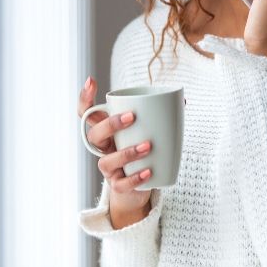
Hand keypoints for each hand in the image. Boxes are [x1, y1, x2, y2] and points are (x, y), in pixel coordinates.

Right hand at [78, 77, 152, 221]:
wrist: (139, 186)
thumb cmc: (142, 152)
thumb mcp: (145, 132)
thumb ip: (158, 117)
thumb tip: (181, 100)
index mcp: (107, 131)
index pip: (87, 113)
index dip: (85, 97)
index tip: (92, 80)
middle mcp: (103, 149)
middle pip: (94, 135)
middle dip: (110, 124)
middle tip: (132, 116)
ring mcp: (108, 169)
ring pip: (106, 162)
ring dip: (126, 153)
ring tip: (148, 146)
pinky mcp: (117, 186)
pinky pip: (121, 184)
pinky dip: (135, 178)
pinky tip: (148, 171)